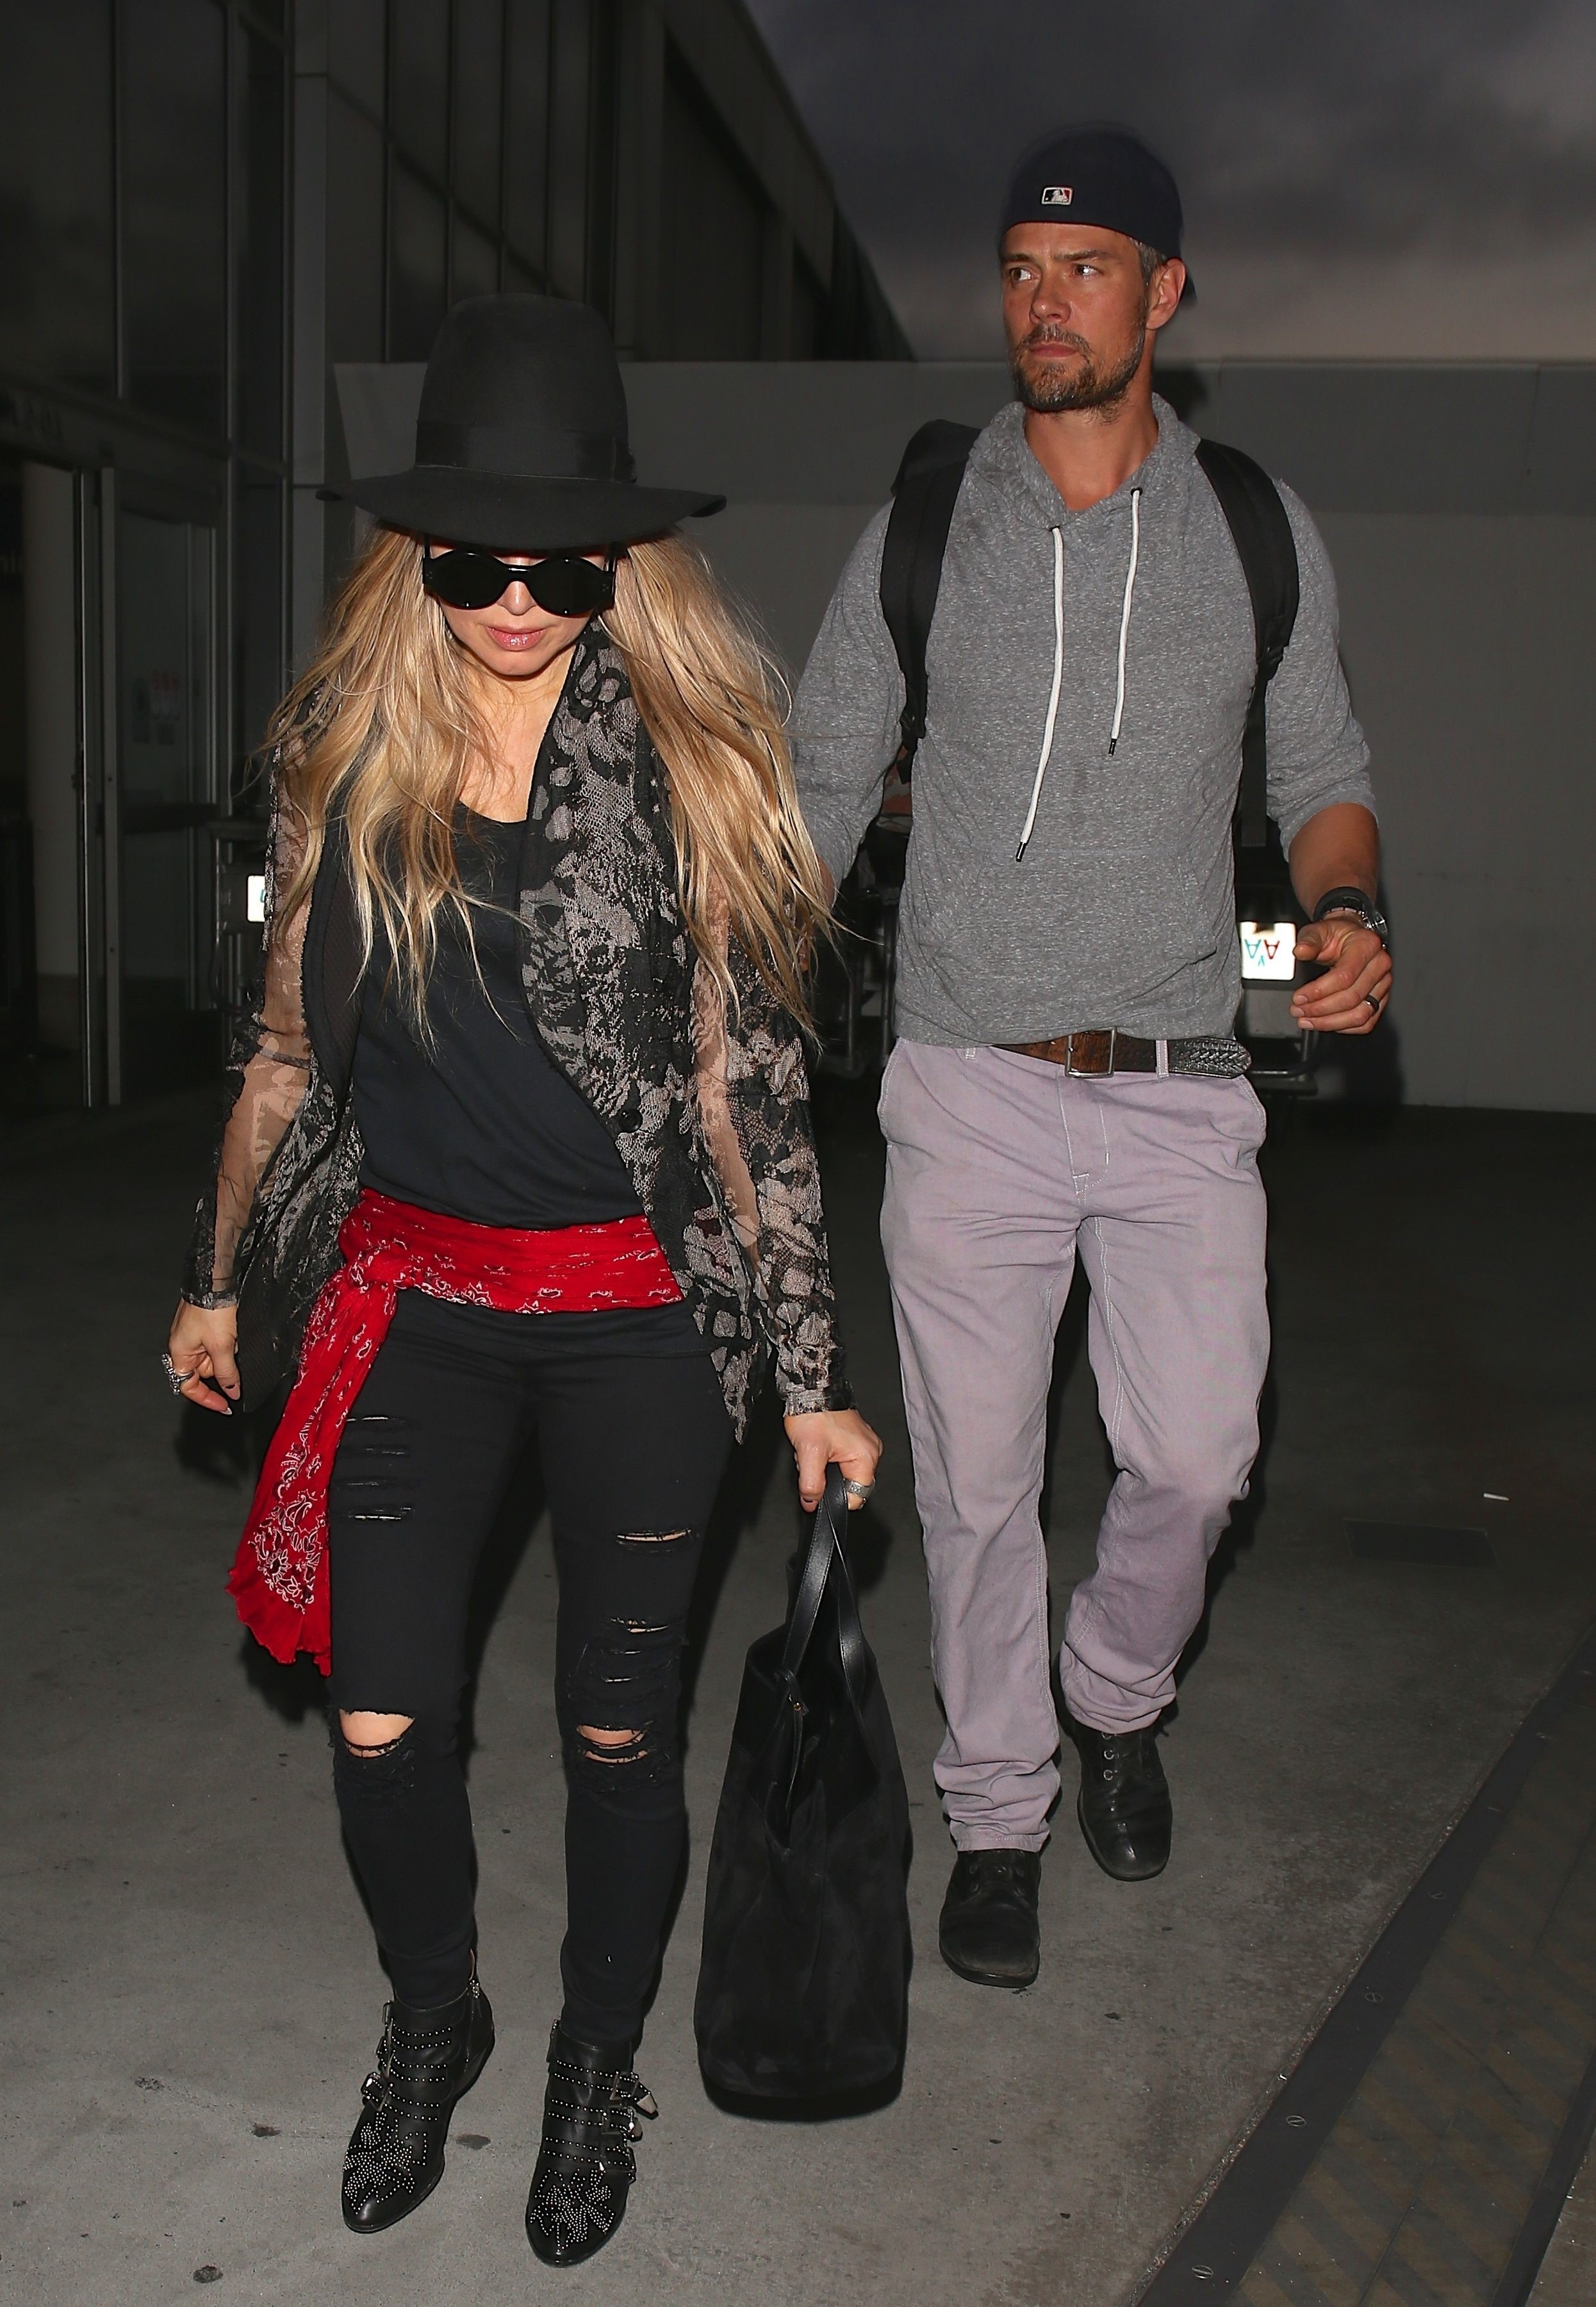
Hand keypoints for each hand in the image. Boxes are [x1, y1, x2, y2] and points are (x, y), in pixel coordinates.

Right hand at [166, 1300, 240, 1415]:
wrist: (216, 1279)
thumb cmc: (211, 1310)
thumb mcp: (222, 1347)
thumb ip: (226, 1373)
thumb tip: (232, 1391)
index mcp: (179, 1353)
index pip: (189, 1386)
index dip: (207, 1398)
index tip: (225, 1406)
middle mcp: (184, 1345)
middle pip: (206, 1371)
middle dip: (224, 1366)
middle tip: (234, 1355)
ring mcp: (195, 1334)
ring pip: (217, 1356)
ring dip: (229, 1351)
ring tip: (234, 1336)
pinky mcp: (207, 1324)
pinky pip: (221, 1342)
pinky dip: (231, 1341)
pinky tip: (235, 1331)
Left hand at [783, 1408, 882, 1514]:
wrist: (811, 1389)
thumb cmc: (814, 1414)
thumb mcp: (808, 1454)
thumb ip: (811, 1484)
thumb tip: (812, 1502)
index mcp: (866, 1457)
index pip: (856, 1497)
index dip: (834, 1498)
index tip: (818, 1488)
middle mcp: (870, 1450)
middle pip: (849, 1485)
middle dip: (828, 1479)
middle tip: (814, 1462)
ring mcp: (863, 1442)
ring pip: (843, 1472)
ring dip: (825, 1468)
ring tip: (815, 1451)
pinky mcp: (854, 1437)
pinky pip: (842, 1458)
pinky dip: (828, 1457)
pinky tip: (818, 1446)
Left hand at [1291, 916, 1392, 1036]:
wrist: (1351, 937)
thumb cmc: (1336, 935)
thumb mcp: (1320, 930)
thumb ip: (1309, 940)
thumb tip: (1300, 951)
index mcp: (1366, 945)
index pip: (1344, 976)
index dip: (1319, 991)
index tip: (1299, 997)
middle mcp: (1379, 965)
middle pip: (1352, 998)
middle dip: (1320, 1009)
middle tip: (1298, 1011)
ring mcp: (1383, 984)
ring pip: (1361, 1014)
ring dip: (1330, 1022)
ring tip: (1307, 1021)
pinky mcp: (1381, 999)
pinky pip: (1366, 1022)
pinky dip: (1344, 1027)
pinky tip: (1325, 1023)